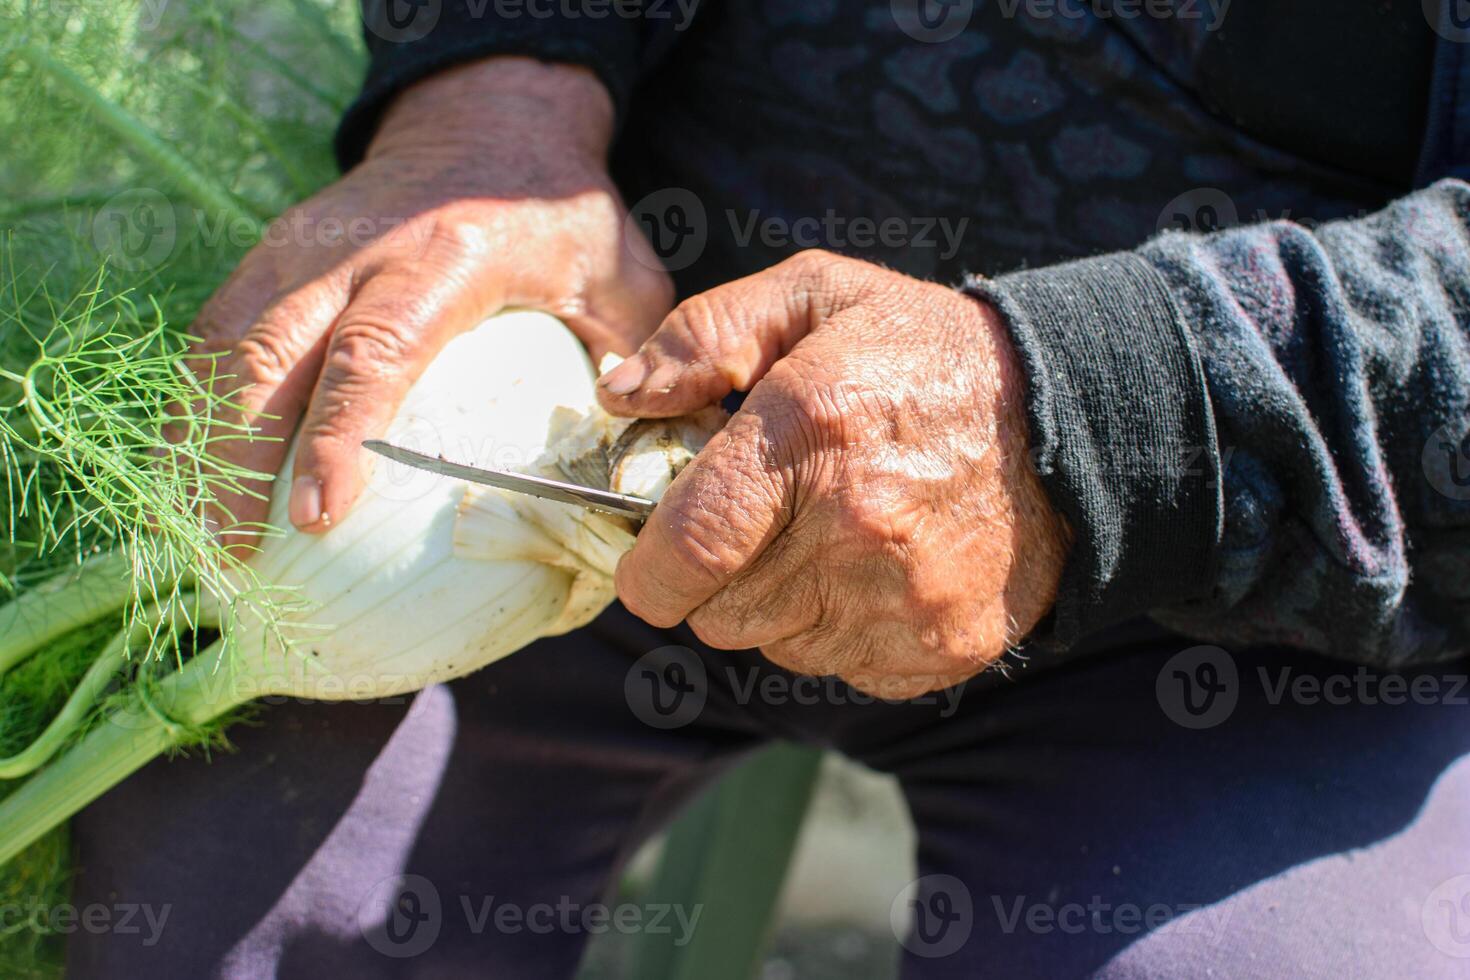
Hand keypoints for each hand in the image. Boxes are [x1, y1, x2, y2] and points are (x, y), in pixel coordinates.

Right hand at [188, 57, 671, 543]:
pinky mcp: (274, 253)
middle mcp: (355, 251)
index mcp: (445, 260)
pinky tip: (193, 476)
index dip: (337, 435)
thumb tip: (634, 479)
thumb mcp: (621, 279)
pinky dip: (193, 405)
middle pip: (269, 355)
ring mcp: (302, 247)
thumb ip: (634, 366)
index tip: (315, 516)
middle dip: (236, 458)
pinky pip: (217, 332)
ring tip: (197, 534)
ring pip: (224, 346)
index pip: (375, 350)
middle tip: (235, 555)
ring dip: (197, 440)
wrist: (490, 122)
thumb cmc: (561, 218)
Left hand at [596, 251, 1069, 695]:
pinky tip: (872, 570)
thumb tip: (620, 396)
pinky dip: (837, 631)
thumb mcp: (815, 294)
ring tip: (824, 536)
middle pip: (719, 612)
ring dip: (777, 603)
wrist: (1073, 416)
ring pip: (775, 644)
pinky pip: (839, 666)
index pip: (686, 548)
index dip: (645, 572)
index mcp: (809, 431)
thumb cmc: (923, 351)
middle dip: (715, 577)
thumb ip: (704, 337)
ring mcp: (904, 597)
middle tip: (754, 525)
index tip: (644, 567)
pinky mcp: (939, 646)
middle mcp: (855, 526)